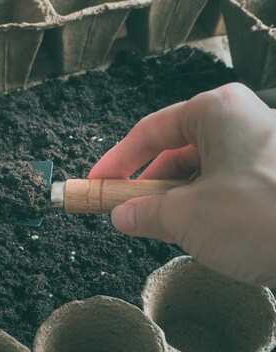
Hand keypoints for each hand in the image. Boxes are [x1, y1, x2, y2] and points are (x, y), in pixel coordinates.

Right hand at [90, 83, 275, 286]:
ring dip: (176, 203)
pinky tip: (199, 235)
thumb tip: (123, 215)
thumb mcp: (187, 216)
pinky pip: (225, 187)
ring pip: (200, 173)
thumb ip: (144, 213)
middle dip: (149, 189)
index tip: (96, 182)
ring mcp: (260, 149)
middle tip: (127, 215)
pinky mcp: (273, 177)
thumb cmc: (267, 216)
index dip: (116, 162)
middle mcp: (240, 122)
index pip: (149, 132)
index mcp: (216, 112)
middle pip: (175, 153)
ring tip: (164, 232)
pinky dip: (204, 210)